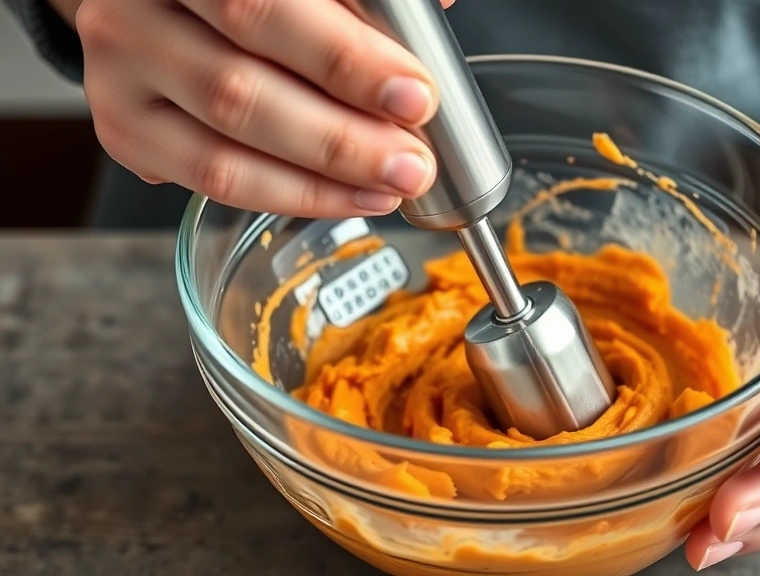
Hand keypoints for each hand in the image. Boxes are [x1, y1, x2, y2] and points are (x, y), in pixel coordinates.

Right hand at [73, 0, 454, 216]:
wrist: (166, 5)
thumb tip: (432, 12)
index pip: (267, 9)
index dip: (344, 59)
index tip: (414, 94)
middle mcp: (138, 9)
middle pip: (242, 85)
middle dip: (341, 136)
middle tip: (411, 162)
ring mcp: (124, 69)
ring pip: (227, 140)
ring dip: (322, 175)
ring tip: (390, 185)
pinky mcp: (124, 128)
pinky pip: (211, 179)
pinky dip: (290, 195)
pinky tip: (345, 196)